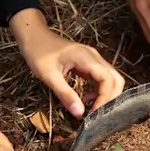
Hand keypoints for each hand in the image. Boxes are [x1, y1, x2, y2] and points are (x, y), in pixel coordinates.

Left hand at [10, 10, 124, 116]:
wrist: (34, 36)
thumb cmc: (38, 53)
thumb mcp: (49, 76)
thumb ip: (65, 94)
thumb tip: (79, 113)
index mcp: (87, 57)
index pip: (107, 79)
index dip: (105, 98)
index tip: (95, 114)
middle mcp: (94, 57)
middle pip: (115, 79)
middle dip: (110, 98)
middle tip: (97, 114)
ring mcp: (93, 59)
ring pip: (110, 79)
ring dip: (105, 95)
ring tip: (92, 108)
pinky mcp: (89, 64)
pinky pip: (101, 78)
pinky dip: (99, 91)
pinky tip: (86, 99)